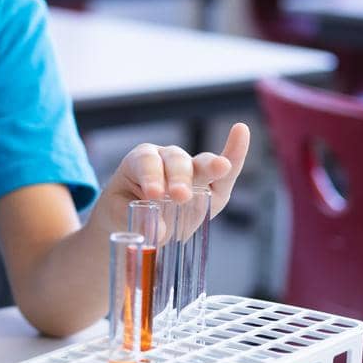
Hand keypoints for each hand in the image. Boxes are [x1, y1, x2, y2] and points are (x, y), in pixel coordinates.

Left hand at [103, 122, 251, 229]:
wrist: (136, 221)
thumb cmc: (123, 212)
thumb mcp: (120, 216)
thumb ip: (136, 220)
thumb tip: (160, 231)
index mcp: (139, 162)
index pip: (146, 163)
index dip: (151, 176)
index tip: (153, 194)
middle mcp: (166, 159)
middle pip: (175, 160)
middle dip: (179, 177)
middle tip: (179, 196)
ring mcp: (192, 170)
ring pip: (201, 164)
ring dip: (211, 167)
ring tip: (221, 168)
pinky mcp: (213, 187)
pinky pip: (227, 169)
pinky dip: (235, 153)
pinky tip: (241, 132)